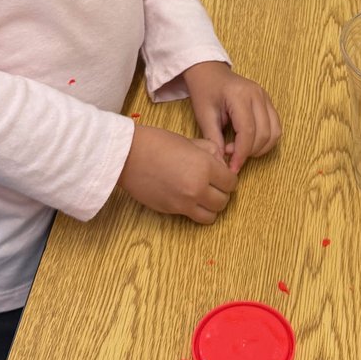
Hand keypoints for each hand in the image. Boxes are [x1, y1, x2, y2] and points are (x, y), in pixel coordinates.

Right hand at [117, 124, 238, 224]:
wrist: (129, 156)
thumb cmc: (158, 143)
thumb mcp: (190, 141)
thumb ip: (210, 152)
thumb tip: (222, 162)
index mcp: (205, 167)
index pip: (231, 182)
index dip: (229, 178)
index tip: (222, 175)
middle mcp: (198, 188)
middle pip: (224, 201)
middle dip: (222, 192)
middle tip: (214, 184)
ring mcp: (185, 203)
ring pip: (212, 215)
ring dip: (211, 206)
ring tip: (203, 195)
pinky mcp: (172, 211)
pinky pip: (194, 218)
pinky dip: (197, 211)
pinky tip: (190, 199)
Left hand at [183, 60, 281, 172]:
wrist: (210, 72)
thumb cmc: (205, 91)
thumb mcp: (204, 115)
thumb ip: (213, 139)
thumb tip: (221, 163)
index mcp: (240, 96)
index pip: (248, 132)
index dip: (241, 153)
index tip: (232, 167)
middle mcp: (257, 95)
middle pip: (264, 134)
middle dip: (249, 152)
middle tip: (230, 155)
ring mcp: (266, 97)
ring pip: (274, 132)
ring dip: (260, 148)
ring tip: (239, 149)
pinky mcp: (268, 101)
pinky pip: (275, 126)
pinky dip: (266, 140)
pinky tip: (248, 142)